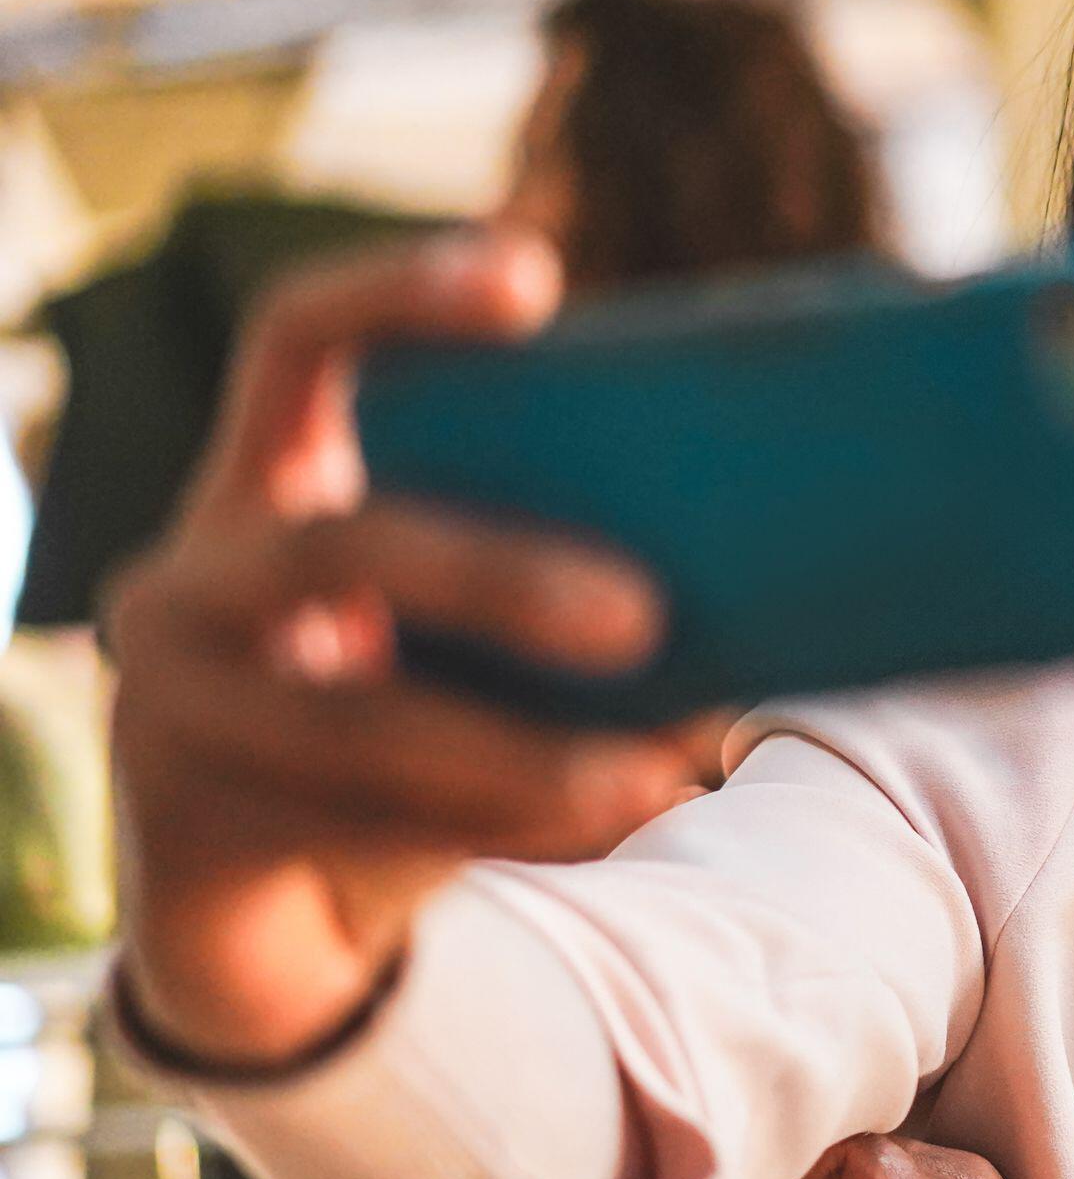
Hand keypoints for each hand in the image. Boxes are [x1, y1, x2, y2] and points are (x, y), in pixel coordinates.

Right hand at [108, 231, 716, 1069]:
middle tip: (647, 618)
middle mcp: (194, 576)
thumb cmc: (399, 706)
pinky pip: (367, 828)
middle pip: (344, 544)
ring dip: (522, 755)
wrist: (255, 902)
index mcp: (266, 479)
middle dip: (498, 578)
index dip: (398, 292)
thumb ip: (546, 556)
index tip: (535, 276)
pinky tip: (609, 822)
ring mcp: (173, 706)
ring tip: (660, 775)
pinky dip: (506, 828)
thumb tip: (794, 540)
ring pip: (361, 725)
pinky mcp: (190, 830)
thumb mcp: (440, 618)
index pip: (298, 337)